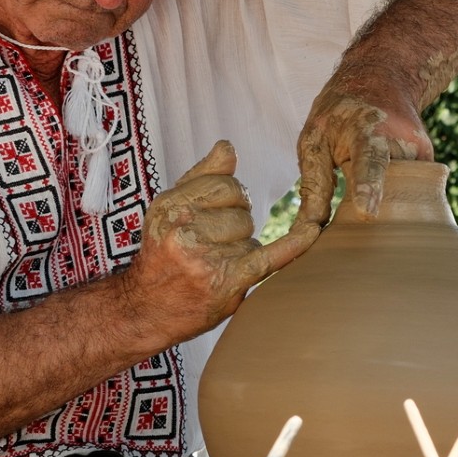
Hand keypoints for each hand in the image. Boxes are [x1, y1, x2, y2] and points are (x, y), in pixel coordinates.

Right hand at [122, 141, 317, 337]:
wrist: (146, 309)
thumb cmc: (161, 254)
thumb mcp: (168, 209)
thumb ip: (202, 176)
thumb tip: (228, 146)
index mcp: (170, 206)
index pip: (226, 184)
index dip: (230, 197)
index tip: (218, 212)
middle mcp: (185, 230)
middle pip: (242, 210)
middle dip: (234, 224)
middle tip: (211, 244)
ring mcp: (206, 258)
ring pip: (251, 236)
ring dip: (240, 248)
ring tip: (213, 263)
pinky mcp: (227, 283)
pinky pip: (270, 257)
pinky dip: (294, 244)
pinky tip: (311, 231)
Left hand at [295, 74, 430, 225]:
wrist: (382, 77)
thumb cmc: (339, 114)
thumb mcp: (313, 140)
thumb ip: (313, 187)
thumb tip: (304, 237)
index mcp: (366, 128)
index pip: (369, 161)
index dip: (367, 187)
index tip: (366, 213)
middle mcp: (399, 139)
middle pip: (390, 189)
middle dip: (374, 206)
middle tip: (359, 209)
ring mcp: (419, 150)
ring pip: (400, 196)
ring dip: (382, 202)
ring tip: (370, 179)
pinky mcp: (428, 161)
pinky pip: (410, 192)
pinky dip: (394, 194)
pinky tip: (387, 174)